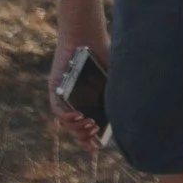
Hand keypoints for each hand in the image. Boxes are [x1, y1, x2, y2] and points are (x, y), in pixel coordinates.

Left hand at [48, 29, 109, 152]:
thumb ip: (115, 95)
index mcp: (89, 99)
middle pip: (75, 126)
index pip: (87, 124)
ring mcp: (63, 95)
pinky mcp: (55, 89)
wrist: (88, 36)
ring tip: (91, 127)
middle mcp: (74, 100)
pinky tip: (79, 117)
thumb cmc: (104, 54)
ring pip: (66, 121)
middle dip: (84, 136)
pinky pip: (58, 108)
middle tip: (95, 137)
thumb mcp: (113, 79)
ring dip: (77, 128)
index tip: (97, 147)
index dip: (90, 139)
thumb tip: (126, 115)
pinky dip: (67, 117)